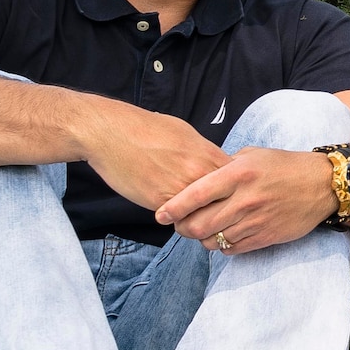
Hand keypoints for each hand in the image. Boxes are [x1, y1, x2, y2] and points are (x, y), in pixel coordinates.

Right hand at [77, 102, 230, 213]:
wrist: (112, 133)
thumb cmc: (147, 129)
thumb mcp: (186, 134)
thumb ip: (206, 153)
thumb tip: (216, 164)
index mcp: (210, 155)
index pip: (237, 184)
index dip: (234, 193)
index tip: (227, 197)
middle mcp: (200, 174)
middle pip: (225, 204)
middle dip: (222, 211)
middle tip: (212, 213)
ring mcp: (182, 190)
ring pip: (203, 216)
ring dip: (199, 219)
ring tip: (192, 216)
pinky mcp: (161, 203)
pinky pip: (179, 220)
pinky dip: (179, 221)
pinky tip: (173, 215)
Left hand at [156, 147, 338, 253]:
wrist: (322, 185)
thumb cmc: (284, 166)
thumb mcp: (252, 155)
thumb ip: (223, 167)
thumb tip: (196, 179)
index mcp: (238, 174)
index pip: (195, 195)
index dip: (172, 208)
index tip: (160, 215)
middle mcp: (245, 199)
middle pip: (199, 225)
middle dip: (183, 228)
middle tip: (180, 225)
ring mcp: (255, 221)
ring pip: (213, 240)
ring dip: (202, 238)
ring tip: (203, 230)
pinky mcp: (265, 237)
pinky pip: (232, 249)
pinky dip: (221, 246)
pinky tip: (224, 236)